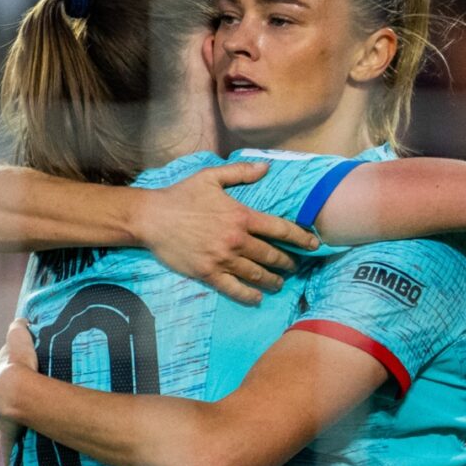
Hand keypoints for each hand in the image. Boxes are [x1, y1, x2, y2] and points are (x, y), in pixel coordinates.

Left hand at [0, 319, 38, 465]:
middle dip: (9, 396)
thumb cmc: (20, 367)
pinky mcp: (7, 436)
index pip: (3, 373)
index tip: (23, 373)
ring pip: (3, 418)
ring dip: (11, 419)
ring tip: (25, 421)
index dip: (12, 372)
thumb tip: (19, 320)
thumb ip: (18, 331)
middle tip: (26, 397)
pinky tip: (9, 462)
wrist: (16, 392)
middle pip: (1, 396)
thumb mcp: (20, 342)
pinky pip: (8, 445)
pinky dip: (8, 453)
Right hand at [136, 162, 318, 304]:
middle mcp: (236, 240)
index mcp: (241, 216)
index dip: (300, 238)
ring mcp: (222, 259)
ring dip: (273, 280)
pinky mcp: (208, 273)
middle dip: (288, 261)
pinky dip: (249, 295)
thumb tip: (266, 167)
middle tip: (295, 265)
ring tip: (280, 282)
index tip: (313, 244)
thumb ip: (241, 172)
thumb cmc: (181, 195)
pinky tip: (258, 297)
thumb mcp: (211, 177)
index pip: (280, 229)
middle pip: (272, 255)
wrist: (151, 218)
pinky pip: (234, 289)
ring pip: (257, 274)